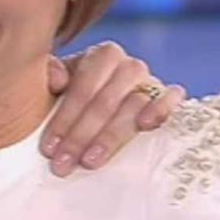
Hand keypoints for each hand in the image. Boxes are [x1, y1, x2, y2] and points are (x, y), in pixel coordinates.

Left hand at [43, 41, 184, 176]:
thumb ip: (49, 75)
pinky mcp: (167, 99)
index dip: (65, 118)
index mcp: (99, 57)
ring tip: (89, 162)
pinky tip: (146, 126)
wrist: (92, 109)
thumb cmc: (66, 98)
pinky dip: (160, 110)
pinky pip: (170, 100)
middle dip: (81, 135)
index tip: (49, 148)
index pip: (83, 87)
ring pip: (134, 106)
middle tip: (64, 163)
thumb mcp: (51, 85)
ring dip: (110, 137)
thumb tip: (58, 80)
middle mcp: (128, 66)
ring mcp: (150, 82)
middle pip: (106, 101)